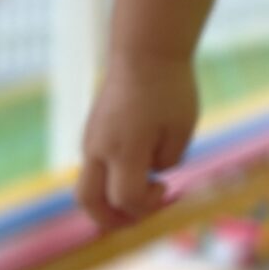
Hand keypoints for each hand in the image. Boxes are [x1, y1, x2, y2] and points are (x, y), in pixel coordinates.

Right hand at [77, 53, 196, 228]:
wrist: (145, 49)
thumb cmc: (170, 87)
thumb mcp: (182, 127)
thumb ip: (167, 160)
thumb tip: (151, 173)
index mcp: (123, 148)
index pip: (126, 198)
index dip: (147, 205)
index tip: (166, 187)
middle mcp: (98, 147)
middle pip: (88, 202)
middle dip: (111, 220)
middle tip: (137, 218)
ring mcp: (91, 138)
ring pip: (87, 185)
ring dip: (110, 199)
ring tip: (142, 193)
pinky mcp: (92, 130)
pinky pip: (93, 167)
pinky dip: (109, 180)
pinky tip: (137, 170)